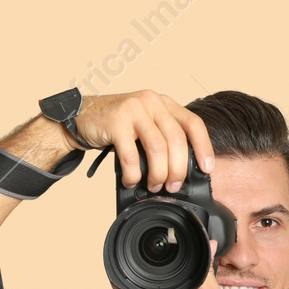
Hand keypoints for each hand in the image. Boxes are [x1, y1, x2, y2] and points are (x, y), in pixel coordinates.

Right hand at [64, 90, 214, 191]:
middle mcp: (151, 102)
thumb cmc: (116, 125)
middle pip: (177, 140)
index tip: (207, 168)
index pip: (193, 123)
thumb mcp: (145, 124)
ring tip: (153, 186)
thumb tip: (182, 171)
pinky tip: (131, 180)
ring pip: (158, 149)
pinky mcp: (116, 122)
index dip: (203, 147)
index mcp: (164, 103)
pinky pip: (132, 156)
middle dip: (178, 169)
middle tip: (173, 186)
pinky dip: (134, 175)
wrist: (82, 116)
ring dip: (158, 174)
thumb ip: (163, 137)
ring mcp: (134, 110)